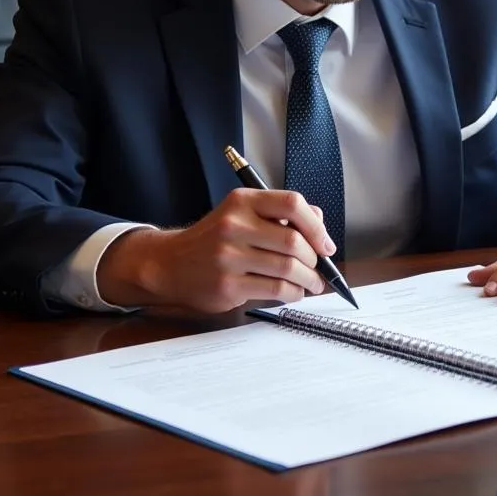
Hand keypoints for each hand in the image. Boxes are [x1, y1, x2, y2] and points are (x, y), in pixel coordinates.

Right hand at [96, 188, 334, 313]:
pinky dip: (293, 293)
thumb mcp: (242, 215)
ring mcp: (229, 256)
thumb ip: (279, 215)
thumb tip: (319, 223)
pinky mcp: (228, 284)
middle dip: (314, 259)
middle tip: (319, 268)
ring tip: (312, 283)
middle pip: (293, 241)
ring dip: (309, 279)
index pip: (291, 203)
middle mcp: (234, 225)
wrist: (171, 264)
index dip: (316, 226)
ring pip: (288, 268)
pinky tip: (294, 292)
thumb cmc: (214, 239)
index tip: (325, 244)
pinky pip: (275, 290)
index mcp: (242, 202)